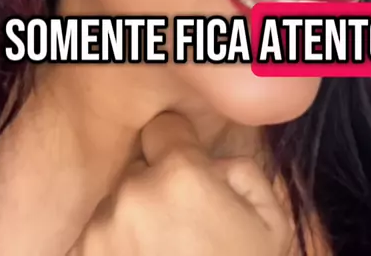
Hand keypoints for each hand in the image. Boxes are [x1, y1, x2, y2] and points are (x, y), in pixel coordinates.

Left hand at [68, 112, 293, 254]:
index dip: (181, 148)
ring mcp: (99, 234)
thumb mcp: (271, 223)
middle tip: (184, 233)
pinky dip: (116, 253)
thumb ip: (240, 172)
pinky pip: (98, 241)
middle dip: (158, 191)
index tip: (190, 175)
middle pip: (139, 170)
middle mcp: (130, 195)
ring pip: (117, 207)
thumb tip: (212, 165)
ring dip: (134, 225)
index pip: (164, 128)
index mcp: (180, 175)